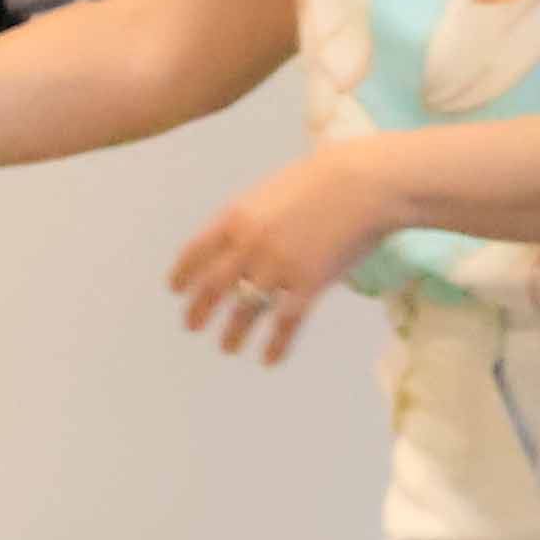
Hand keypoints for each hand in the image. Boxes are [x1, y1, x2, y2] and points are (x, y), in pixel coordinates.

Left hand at [170, 141, 410, 364]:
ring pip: (245, 310)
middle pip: (214, 286)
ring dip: (232, 333)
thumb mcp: (271, 191)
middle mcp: (249, 245)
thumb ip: (248, 218)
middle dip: (199, 309)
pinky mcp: (308, 284)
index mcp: (235, 217)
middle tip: (191, 326)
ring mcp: (277, 267)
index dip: (183, 274)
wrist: (363, 184)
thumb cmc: (322, 181)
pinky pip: (284, 322)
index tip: (176, 290)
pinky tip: (269, 359)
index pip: (196, 252)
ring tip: (227, 347)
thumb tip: (233, 244)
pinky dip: (275, 344)